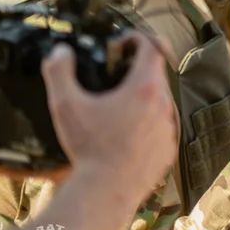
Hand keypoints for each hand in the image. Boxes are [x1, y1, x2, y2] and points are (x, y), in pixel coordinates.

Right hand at [41, 32, 177, 195]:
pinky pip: (160, 127)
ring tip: (118, 104)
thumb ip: (59, 72)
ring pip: (160, 101)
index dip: (138, 38)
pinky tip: (125, 131)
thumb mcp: (66, 105)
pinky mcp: (168, 147)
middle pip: (157, 73)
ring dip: (143, 96)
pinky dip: (146, 123)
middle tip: (116, 72)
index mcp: (145, 87)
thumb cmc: (89, 147)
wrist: (106, 191)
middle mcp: (164, 104)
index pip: (152, 47)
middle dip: (138, 67)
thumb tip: (60, 52)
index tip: (123, 42)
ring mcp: (169, 127)